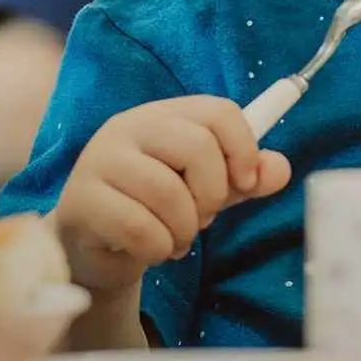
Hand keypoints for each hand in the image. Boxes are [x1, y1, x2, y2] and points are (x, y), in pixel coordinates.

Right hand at [51, 97, 290, 293]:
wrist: (97, 248)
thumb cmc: (155, 208)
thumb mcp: (207, 190)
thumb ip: (245, 178)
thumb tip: (279, 169)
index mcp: (163, 115)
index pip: (218, 111)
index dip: (243, 149)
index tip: (246, 183)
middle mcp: (128, 127)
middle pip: (197, 146)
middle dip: (212, 194)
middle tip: (202, 218)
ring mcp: (99, 161)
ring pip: (168, 191)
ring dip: (184, 229)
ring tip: (175, 238)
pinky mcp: (81, 201)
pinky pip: (139, 227)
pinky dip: (158, 248)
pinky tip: (151, 249)